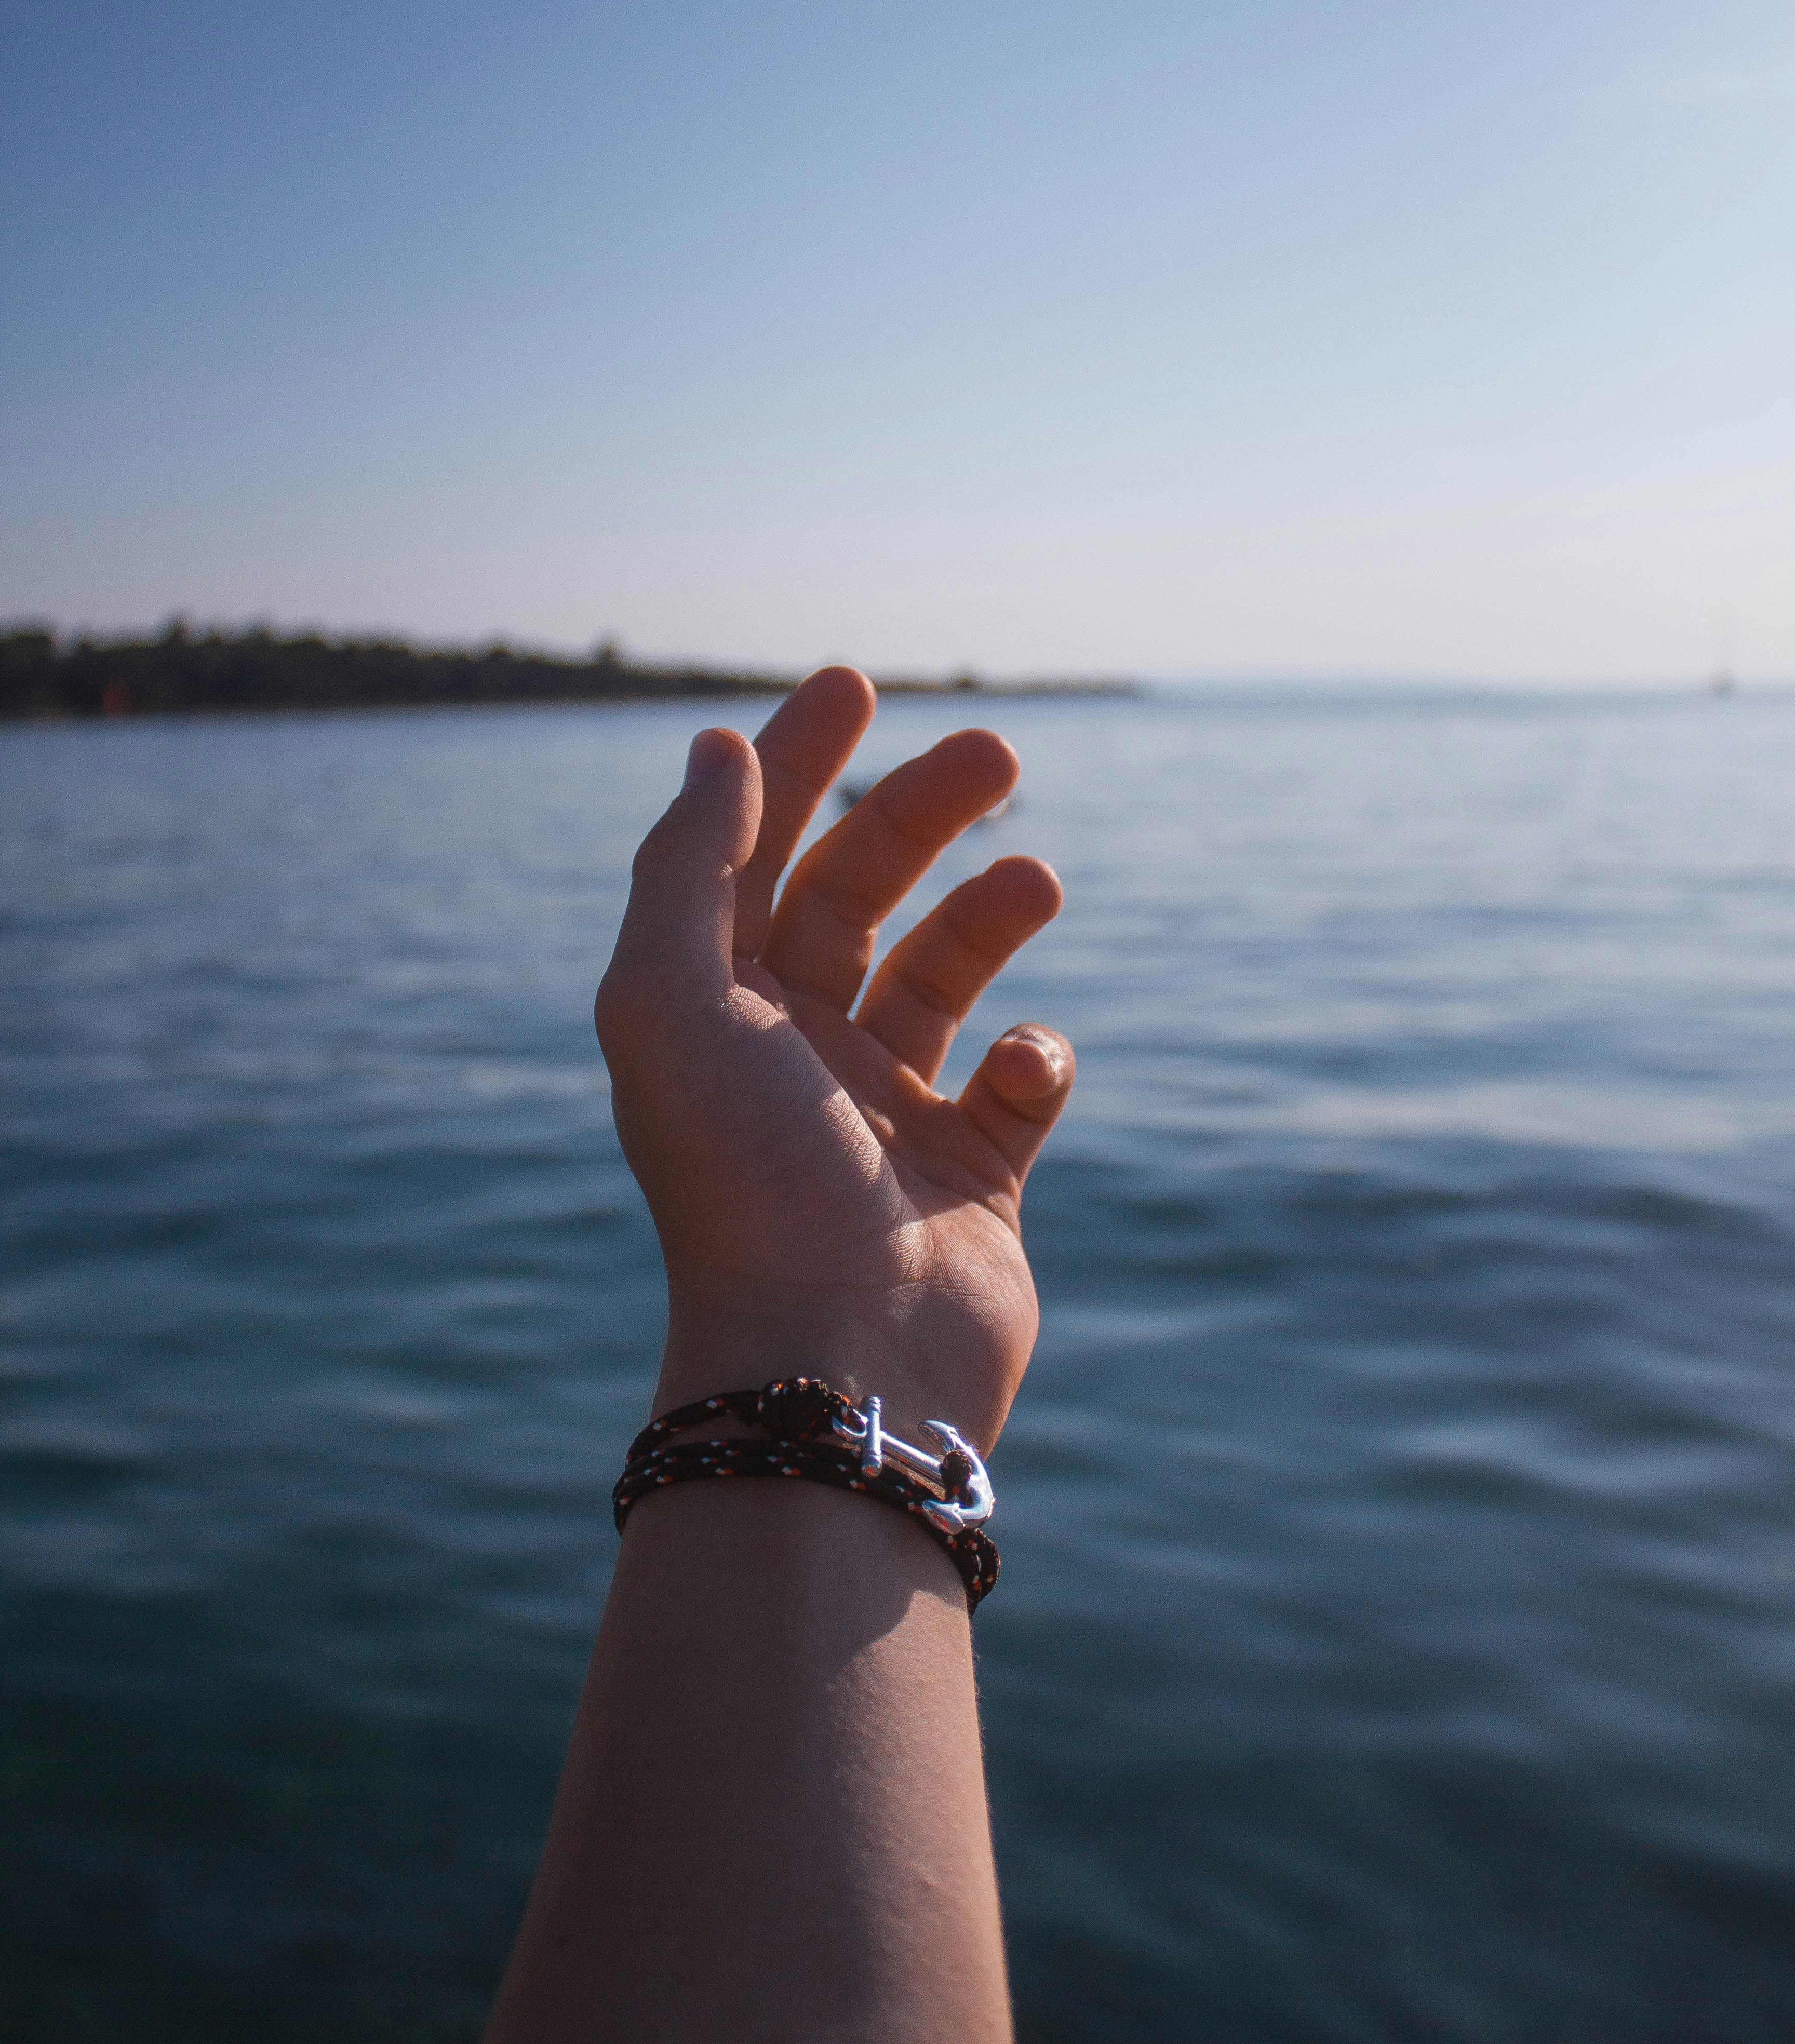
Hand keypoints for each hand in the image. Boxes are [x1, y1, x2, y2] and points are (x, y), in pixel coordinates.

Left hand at [595, 666, 1073, 1450]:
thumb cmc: (744, 1178)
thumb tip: (714, 748)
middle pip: (858, 894)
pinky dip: (1032, 1055)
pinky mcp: (973, 1176)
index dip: (795, 763)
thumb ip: (689, 866)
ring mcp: (885, 1114)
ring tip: (1037, 877)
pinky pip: (1017, 1084)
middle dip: (920, 813)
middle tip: (997, 749)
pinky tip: (1024, 1063)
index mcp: (714, 1010)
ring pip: (946, 975)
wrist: (835, 1360)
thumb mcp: (673, 1001)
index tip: (855, 683)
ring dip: (988, 913)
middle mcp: (793, 1053)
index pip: (752, 854)